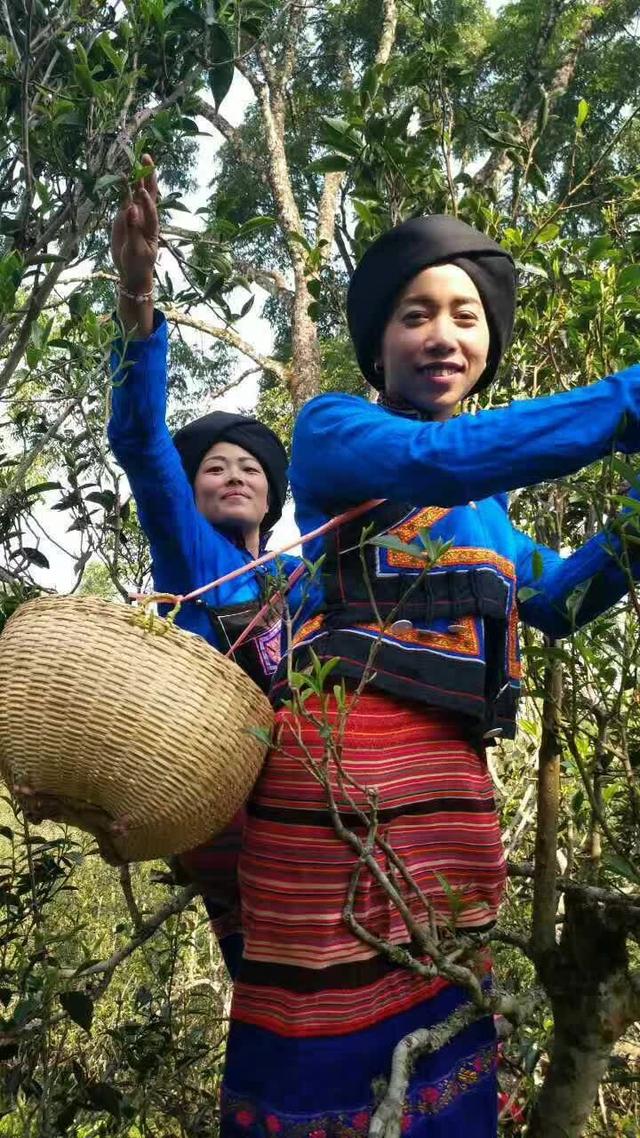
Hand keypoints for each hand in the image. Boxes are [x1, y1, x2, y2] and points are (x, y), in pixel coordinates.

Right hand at [111, 154, 158, 291]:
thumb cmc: (138, 263)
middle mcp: (145, 216)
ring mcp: (134, 214)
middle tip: (147, 157)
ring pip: (135, 192)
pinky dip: (123, 186)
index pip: (150, 209)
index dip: (146, 200)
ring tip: (135, 159)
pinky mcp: (124, 215)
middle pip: (148, 192)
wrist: (131, 271)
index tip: (140, 191)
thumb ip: (134, 230)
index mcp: (152, 226)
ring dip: (136, 176)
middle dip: (148, 175)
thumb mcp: (136, 250)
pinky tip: (122, 175)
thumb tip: (131, 210)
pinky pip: (124, 197)